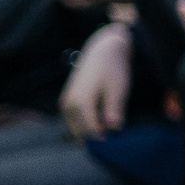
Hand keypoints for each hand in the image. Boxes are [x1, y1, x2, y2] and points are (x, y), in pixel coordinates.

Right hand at [59, 21, 135, 139]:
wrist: (103, 50)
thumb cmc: (112, 69)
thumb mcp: (117, 90)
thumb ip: (114, 111)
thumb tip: (114, 129)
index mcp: (80, 103)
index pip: (92, 130)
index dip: (107, 135)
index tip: (118, 132)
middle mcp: (68, 104)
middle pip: (82, 132)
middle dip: (96, 134)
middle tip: (113, 129)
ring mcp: (66, 102)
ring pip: (76, 127)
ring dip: (89, 129)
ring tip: (106, 122)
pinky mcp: (67, 99)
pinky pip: (74, 120)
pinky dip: (84, 123)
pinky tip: (99, 118)